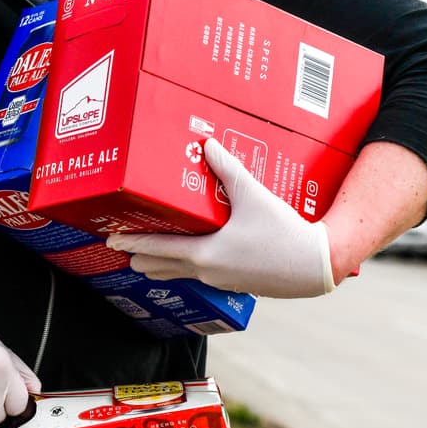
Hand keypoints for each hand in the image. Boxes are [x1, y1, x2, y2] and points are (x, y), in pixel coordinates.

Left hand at [106, 138, 335, 297]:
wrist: (315, 265)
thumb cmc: (284, 232)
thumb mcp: (253, 195)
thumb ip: (228, 169)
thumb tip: (207, 144)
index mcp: (204, 253)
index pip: (157, 247)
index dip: (133, 241)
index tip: (111, 238)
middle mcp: (206, 271)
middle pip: (162, 267)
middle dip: (142, 256)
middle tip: (123, 247)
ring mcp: (220, 281)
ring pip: (180, 274)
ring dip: (162, 264)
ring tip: (147, 257)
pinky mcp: (235, 283)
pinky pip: (200, 275)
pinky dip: (185, 267)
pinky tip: (189, 258)